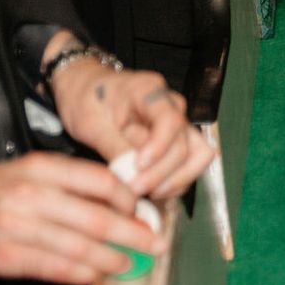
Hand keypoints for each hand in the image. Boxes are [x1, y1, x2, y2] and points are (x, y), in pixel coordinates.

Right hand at [0, 153, 162, 284]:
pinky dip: (84, 273)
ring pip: (81, 248)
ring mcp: (17, 227)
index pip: (103, 182)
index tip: (143, 213)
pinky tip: (98, 275)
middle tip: (156, 244)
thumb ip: (69, 184)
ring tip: (131, 263)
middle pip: (99, 219)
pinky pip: (57, 268)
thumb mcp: (27, 173)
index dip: (130, 201)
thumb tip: (120, 203)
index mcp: (42, 168)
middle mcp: (31, 195)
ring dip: (113, 259)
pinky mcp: (7, 257)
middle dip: (135, 235)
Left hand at [49, 59, 212, 200]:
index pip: (170, 120)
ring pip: (197, 157)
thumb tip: (132, 175)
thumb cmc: (87, 100)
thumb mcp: (90, 122)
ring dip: (175, 181)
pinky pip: (189, 166)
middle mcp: (173, 107)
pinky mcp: (179, 141)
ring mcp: (179, 124)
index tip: (138, 166)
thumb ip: (113, 147)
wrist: (87, 92)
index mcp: (150, 92)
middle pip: (185, 146)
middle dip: (162, 174)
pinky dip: (173, 183)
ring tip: (145, 192)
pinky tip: (150, 190)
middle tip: (134, 189)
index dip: (159, 147)